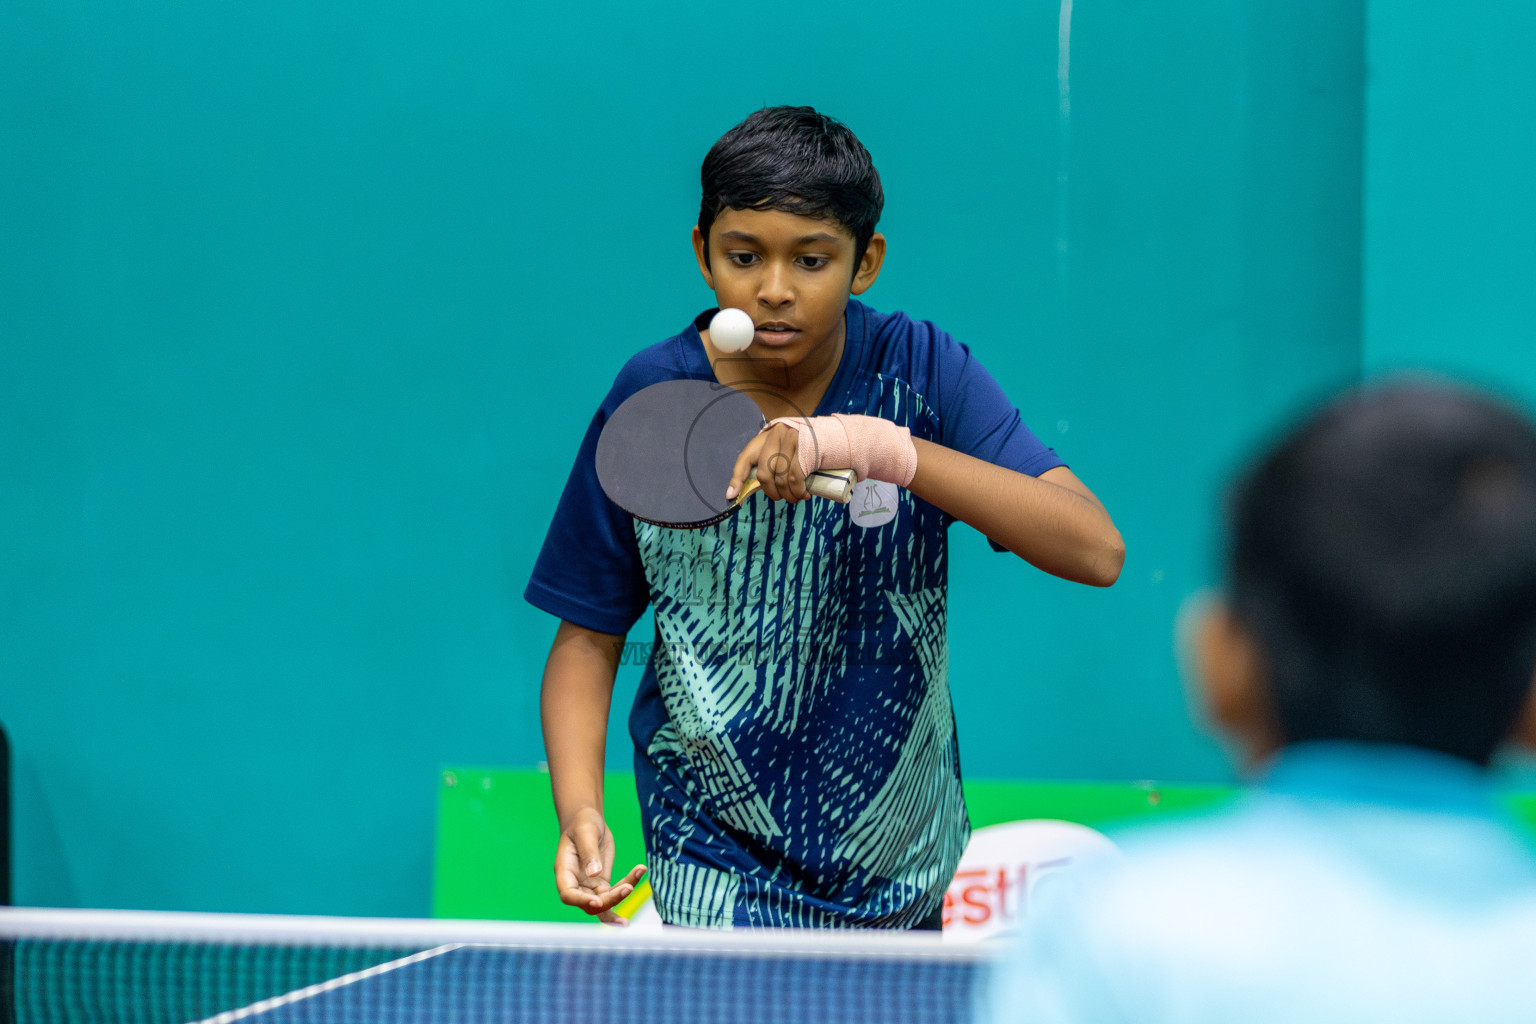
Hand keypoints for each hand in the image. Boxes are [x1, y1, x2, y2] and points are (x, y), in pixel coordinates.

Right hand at [554, 807, 646, 924]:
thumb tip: (595, 873)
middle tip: (627, 888)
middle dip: (608, 901)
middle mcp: (576, 883)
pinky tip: (640, 870)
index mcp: (565, 871)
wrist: (588, 822)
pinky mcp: (603, 883)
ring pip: (604, 902)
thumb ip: (589, 853)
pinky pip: (615, 891)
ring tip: (635, 880)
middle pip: (589, 904)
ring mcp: (590, 885)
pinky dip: (629, 884)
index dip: (581, 901)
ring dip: (620, 896)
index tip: (598, 901)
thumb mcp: (585, 833)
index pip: (568, 894)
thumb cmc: (582, 824)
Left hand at [727, 422, 809, 503]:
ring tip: (794, 498)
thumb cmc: (799, 449)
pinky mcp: (804, 447)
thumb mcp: (779, 453)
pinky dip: (798, 490)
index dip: (737, 478)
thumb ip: (764, 467)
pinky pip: (796, 476)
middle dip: (771, 491)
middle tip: (779, 498)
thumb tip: (736, 493)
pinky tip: (803, 495)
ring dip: (787, 494)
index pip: (745, 459)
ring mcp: (790, 440)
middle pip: (765, 472)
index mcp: (764, 438)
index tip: (731, 496)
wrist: (825, 435)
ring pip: (781, 477)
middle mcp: (775, 435)